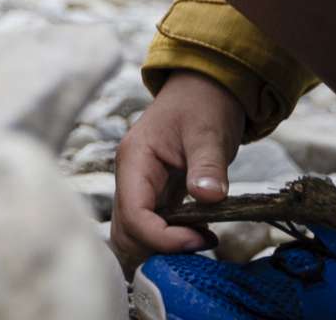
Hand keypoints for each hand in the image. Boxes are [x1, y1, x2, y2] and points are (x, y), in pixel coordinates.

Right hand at [110, 69, 246, 272]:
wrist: (205, 87)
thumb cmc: (203, 103)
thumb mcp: (209, 131)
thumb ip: (208, 165)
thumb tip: (208, 197)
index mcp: (135, 159)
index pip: (134, 214)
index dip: (163, 237)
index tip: (200, 238)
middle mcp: (130, 176)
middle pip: (126, 231)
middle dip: (158, 248)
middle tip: (199, 244)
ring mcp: (139, 186)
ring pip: (134, 233)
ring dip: (162, 247)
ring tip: (200, 239)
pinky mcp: (154, 193)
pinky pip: (150, 226)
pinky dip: (170, 239)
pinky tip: (199, 233)